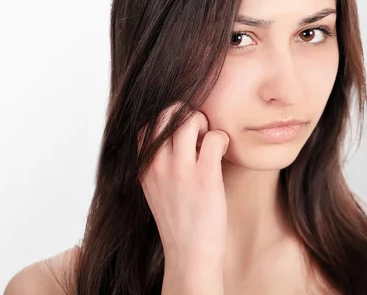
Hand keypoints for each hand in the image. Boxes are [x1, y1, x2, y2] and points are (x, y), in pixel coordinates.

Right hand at [138, 102, 229, 266]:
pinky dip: (222, 139)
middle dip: (186, 114)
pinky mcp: (205, 176)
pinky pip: (215, 137)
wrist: (189, 253)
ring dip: (205, 124)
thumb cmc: (179, 220)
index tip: (181, 135)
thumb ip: (158, 162)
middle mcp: (157, 164)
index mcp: (144, 167)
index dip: (168, 121)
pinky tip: (221, 154)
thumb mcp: (155, 188)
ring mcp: (180, 170)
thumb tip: (175, 134)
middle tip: (198, 133)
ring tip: (210, 142)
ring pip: (191, 119)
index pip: (147, 124)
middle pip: (167, 113)